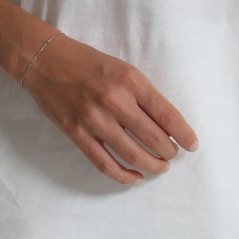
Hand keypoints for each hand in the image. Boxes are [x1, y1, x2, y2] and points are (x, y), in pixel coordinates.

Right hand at [21, 33, 198, 183]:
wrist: (46, 60)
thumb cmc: (88, 62)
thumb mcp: (122, 68)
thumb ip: (143, 94)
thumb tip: (166, 124)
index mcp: (130, 80)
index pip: (166, 114)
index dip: (184, 133)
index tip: (193, 144)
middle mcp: (114, 100)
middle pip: (153, 138)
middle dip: (169, 151)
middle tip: (175, 155)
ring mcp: (94, 119)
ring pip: (132, 154)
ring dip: (152, 165)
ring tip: (161, 167)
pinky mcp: (77, 133)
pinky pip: (104, 163)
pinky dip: (123, 175)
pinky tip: (135, 177)